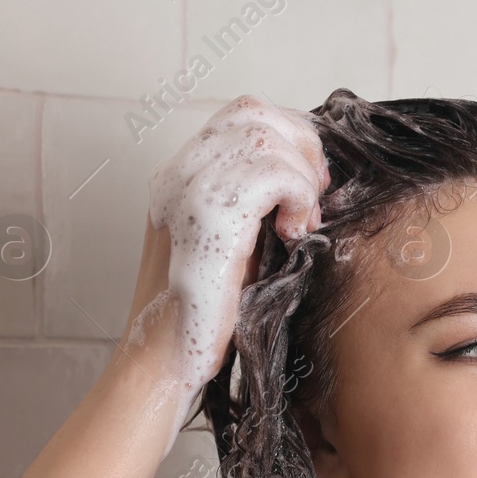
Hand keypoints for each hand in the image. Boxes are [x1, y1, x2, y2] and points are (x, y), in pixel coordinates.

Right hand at [121, 95, 330, 408]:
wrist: (164, 364)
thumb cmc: (205, 320)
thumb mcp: (239, 248)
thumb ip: (258, 208)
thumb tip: (312, 180)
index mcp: (181, 178)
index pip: (243, 118)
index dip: (289, 141)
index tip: (309, 190)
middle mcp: (177, 175)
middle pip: (252, 113)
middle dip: (300, 149)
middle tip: (311, 201)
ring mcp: (187, 191)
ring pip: (265, 135)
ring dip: (300, 179)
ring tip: (300, 224)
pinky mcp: (208, 217)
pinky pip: (273, 172)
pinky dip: (298, 198)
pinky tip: (294, 233)